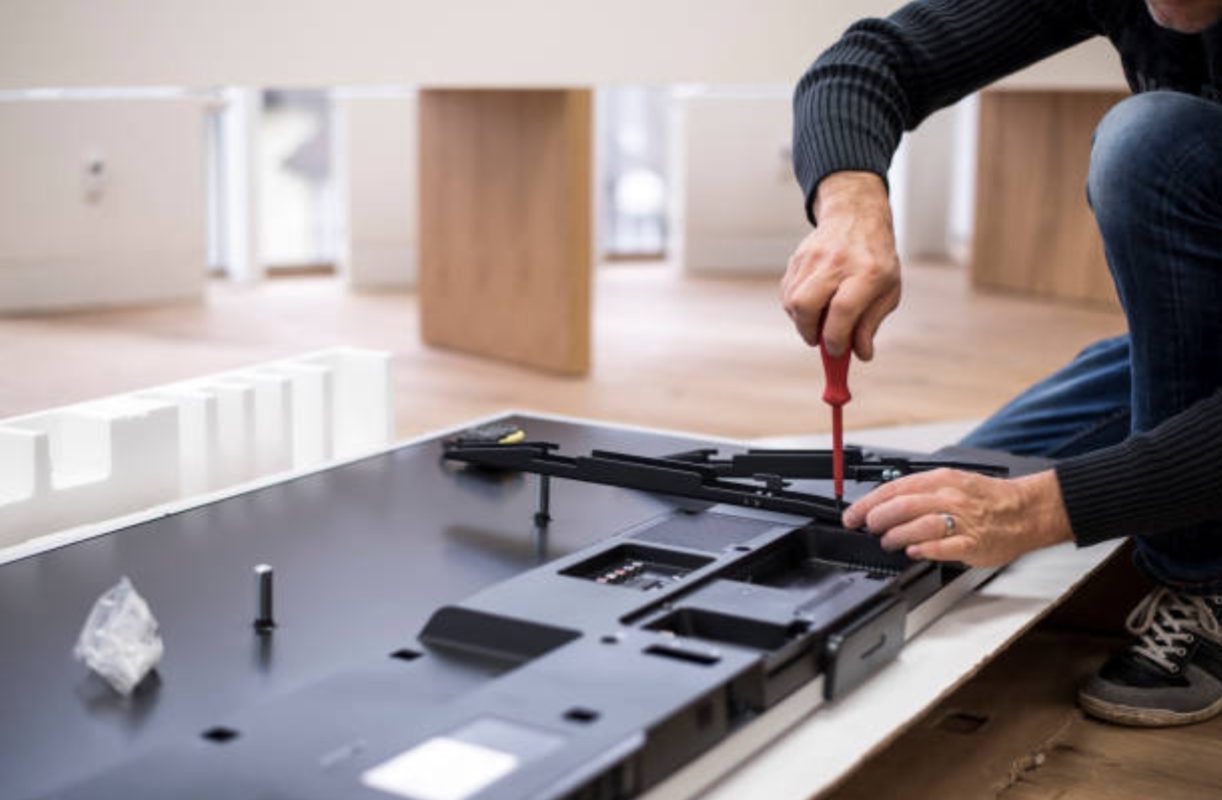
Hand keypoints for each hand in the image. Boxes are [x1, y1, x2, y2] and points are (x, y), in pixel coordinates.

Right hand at [781, 171, 900, 360]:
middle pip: (806, 304)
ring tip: (818, 319)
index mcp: (867, 272)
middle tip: (819, 340)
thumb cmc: (876, 260)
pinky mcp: (797, 258)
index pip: (843, 310)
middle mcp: (837, 262)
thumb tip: (860, 354)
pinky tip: (812, 304)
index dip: (836, 338)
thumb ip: (872, 323)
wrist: (855, 217)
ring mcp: (813, 258)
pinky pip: (787, 292)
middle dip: (809, 332)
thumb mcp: (888, 290)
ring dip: (802, 320)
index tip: (837, 351)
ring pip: (792, 301)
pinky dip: (796, 307)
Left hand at [841, 468, 1073, 566]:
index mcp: (940, 479)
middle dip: (877, 519)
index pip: (894, 488)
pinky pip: (943, 546)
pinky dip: (923, 549)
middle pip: (902, 506)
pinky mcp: (973, 543)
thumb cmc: (987, 498)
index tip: (853, 515)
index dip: (868, 504)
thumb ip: (920, 492)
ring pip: (918, 525)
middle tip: (867, 528)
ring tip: (887, 542)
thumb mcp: (951, 482)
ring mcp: (961, 520)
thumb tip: (883, 504)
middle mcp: (948, 497)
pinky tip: (912, 552)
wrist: (1026, 510)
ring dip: (895, 535)